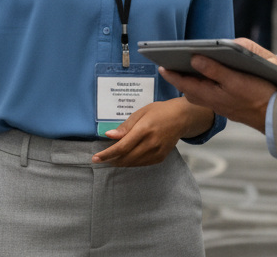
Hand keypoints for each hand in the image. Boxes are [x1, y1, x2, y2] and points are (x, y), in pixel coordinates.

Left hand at [91, 98, 212, 166]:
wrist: (181, 118)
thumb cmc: (158, 112)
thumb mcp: (140, 113)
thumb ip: (125, 126)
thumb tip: (109, 135)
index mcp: (144, 130)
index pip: (121, 147)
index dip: (107, 154)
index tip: (95, 158)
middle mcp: (151, 143)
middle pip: (126, 158)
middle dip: (111, 160)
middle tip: (101, 159)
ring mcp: (157, 152)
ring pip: (133, 163)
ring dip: (120, 162)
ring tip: (111, 158)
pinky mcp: (161, 158)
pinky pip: (142, 164)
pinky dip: (131, 162)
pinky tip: (126, 157)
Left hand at [159, 39, 276, 133]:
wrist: (275, 116)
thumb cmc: (257, 96)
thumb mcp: (235, 79)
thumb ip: (213, 69)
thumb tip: (194, 58)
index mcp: (210, 95)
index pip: (184, 83)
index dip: (172, 74)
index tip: (161, 66)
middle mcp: (212, 101)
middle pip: (190, 89)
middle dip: (180, 78)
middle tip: (172, 65)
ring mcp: (221, 104)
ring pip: (200, 92)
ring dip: (193, 81)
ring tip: (188, 68)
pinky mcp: (229, 105)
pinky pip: (211, 94)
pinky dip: (205, 85)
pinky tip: (210, 78)